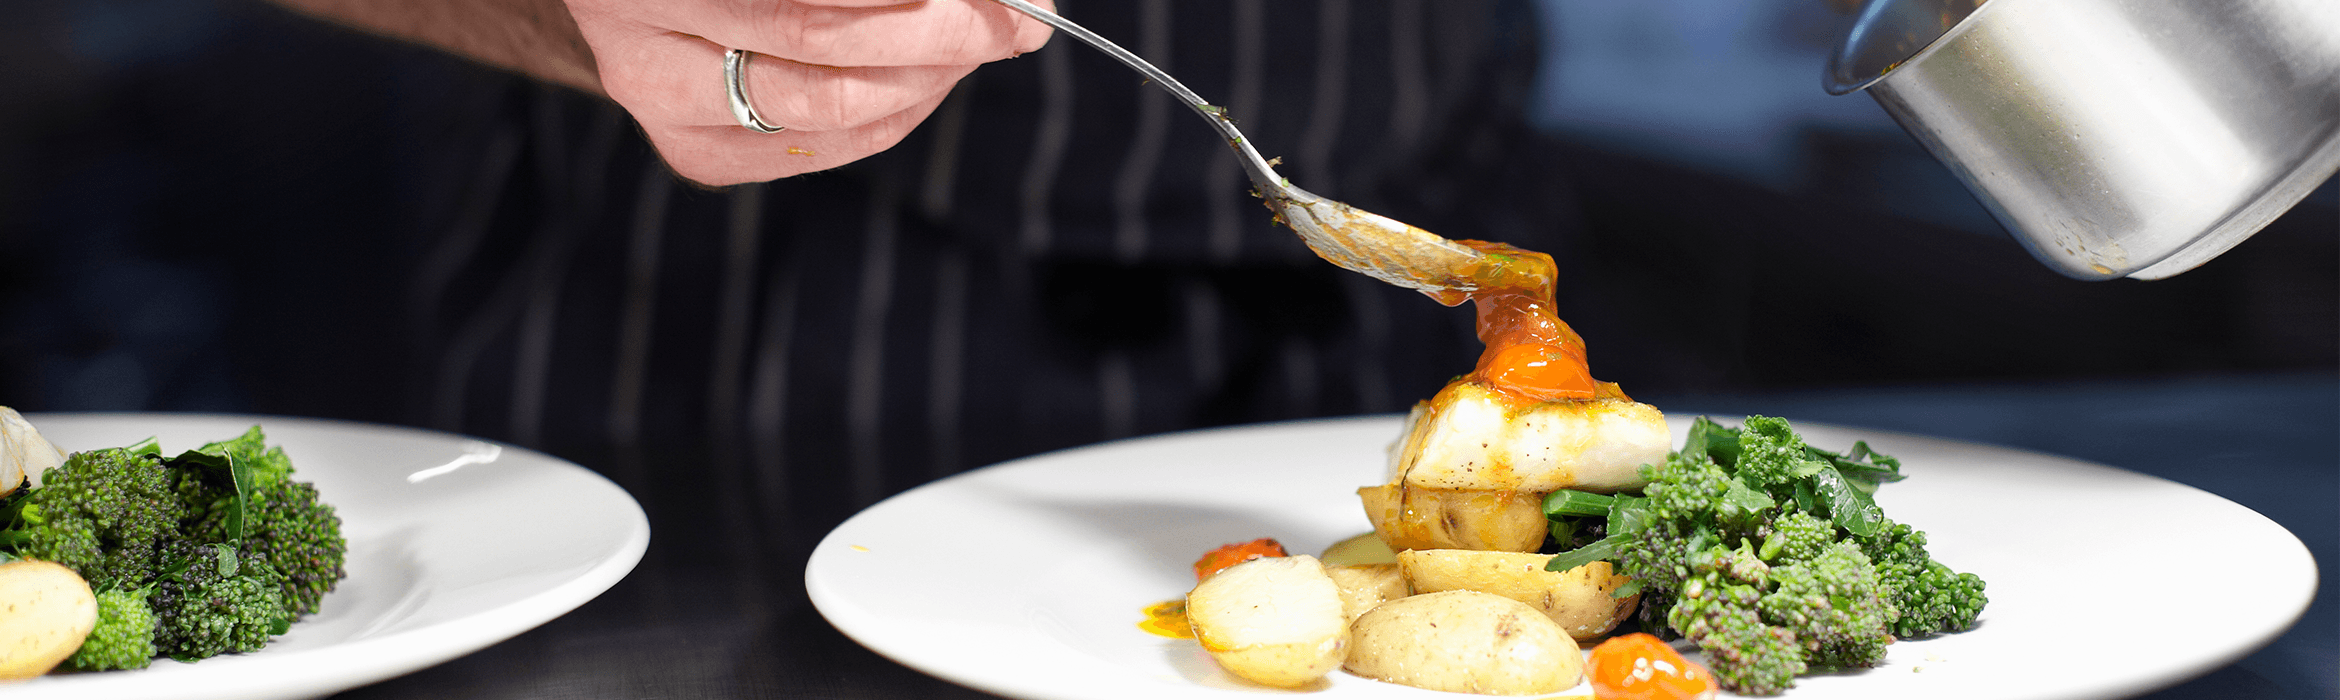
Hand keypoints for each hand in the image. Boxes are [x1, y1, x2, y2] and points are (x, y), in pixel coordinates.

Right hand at [568, 0, 1053, 184]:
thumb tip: (1021, 1)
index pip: (811, 7)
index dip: (925, 1)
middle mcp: (635, 31)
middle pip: (824, 57)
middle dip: (942, 37)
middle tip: (1010, 19)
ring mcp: (658, 104)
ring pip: (832, 114)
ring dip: (930, 76)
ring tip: (976, 38)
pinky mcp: (693, 153)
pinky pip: (823, 147)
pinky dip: (896, 109)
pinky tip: (927, 72)